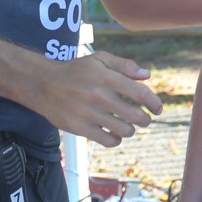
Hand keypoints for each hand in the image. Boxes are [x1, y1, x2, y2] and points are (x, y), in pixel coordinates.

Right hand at [27, 50, 161, 147]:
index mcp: (107, 77)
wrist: (43, 84)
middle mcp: (99, 96)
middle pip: (136, 116)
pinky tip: (114, 134)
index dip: (154, 103)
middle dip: (145, 120)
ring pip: (124, 130)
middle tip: (144, 119)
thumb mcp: (99, 59)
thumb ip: (124, 65)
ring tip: (128, 126)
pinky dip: (116, 139)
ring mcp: (89, 114)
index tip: (158, 109)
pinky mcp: (80, 128)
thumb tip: (147, 76)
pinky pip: (108, 141)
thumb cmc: (75, 71)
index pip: (140, 93)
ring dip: (131, 130)